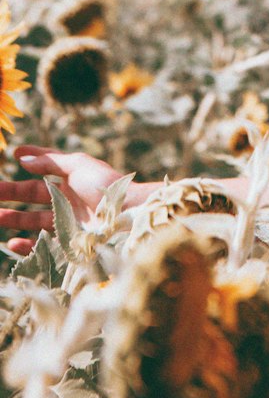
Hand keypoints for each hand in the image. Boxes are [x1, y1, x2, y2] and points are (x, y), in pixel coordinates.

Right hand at [0, 145, 127, 254]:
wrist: (126, 215)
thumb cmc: (106, 185)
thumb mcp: (79, 165)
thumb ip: (51, 163)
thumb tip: (24, 159)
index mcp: (74, 176)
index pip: (49, 164)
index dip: (34, 158)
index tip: (15, 153)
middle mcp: (70, 197)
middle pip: (35, 194)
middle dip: (12, 192)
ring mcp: (69, 219)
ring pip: (35, 219)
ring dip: (14, 218)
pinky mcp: (69, 241)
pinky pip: (43, 244)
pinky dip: (27, 244)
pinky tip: (12, 242)